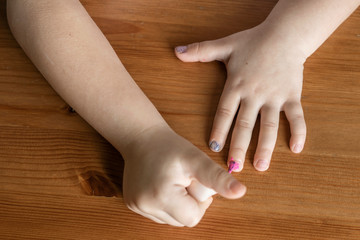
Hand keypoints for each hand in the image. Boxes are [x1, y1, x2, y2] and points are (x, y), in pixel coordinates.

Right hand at [121, 125, 245, 226]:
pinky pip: (158, 213)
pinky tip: (162, 184)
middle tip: (184, 179)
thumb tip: (240, 192)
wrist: (141, 136)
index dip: (200, 201)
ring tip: (172, 181)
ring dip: (177, 204)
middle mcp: (144, 205)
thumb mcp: (196, 159)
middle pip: (181, 220)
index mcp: (160, 196)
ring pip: (170, 219)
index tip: (194, 181)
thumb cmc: (169, 146)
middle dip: (188, 203)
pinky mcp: (132, 204)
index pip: (193, 217)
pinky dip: (165, 203)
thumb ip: (217, 178)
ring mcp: (136, 206)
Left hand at [175, 24, 306, 171]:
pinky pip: (296, 116)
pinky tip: (296, 149)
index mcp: (237, 84)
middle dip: (239, 147)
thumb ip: (201, 51)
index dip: (219, 129)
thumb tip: (176, 52)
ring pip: (270, 125)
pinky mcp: (292, 95)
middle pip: (245, 125)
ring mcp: (275, 96)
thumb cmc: (253, 41)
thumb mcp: (225, 45)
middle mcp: (255, 94)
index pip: (225, 111)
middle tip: (234, 167)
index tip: (214, 147)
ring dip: (266, 147)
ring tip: (261, 166)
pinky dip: (298, 131)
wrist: (285, 34)